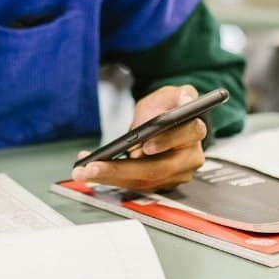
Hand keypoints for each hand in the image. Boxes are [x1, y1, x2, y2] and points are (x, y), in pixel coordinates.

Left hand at [72, 85, 206, 191]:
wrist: (170, 124)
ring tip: (83, 172)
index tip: (144, 145)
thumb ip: (181, 93)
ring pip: (142, 181)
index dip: (164, 142)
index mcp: (194, 133)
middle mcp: (189, 158)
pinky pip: (135, 184)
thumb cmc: (169, 108)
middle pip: (156, 168)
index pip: (184, 137)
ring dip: (110, 178)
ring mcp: (176, 174)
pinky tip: (90, 172)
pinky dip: (111, 179)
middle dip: (122, 169)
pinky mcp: (161, 183)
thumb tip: (185, 99)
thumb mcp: (172, 94)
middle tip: (94, 166)